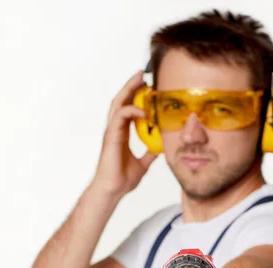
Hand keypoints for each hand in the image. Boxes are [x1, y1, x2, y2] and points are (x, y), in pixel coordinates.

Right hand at [92, 71, 157, 197]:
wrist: (113, 190)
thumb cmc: (122, 178)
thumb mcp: (143, 163)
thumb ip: (150, 153)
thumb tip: (161, 148)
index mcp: (122, 133)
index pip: (128, 108)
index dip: (136, 96)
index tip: (149, 87)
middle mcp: (115, 129)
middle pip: (122, 100)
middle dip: (132, 85)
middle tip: (144, 73)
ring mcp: (112, 131)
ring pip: (118, 103)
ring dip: (129, 90)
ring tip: (140, 79)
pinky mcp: (111, 136)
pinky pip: (121, 116)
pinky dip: (132, 110)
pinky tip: (144, 110)